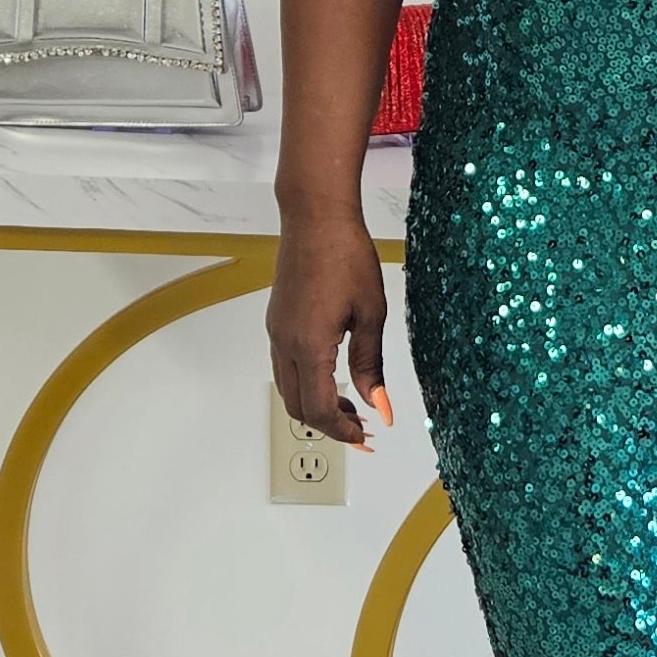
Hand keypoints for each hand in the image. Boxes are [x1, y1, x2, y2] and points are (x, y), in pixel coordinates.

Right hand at [267, 210, 392, 449]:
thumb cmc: (346, 256)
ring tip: (352, 406)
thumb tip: (380, 406)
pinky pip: (286, 367)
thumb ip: (371, 366)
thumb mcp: (371, 314)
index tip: (366, 438)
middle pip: (298, 407)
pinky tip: (333, 377)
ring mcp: (277, 332)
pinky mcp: (278, 322)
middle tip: (361, 430)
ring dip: (317, 405)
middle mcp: (285, 343)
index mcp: (309, 345)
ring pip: (289, 389)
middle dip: (329, 425)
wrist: (316, 218)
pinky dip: (307, 384)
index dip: (342, 431)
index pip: (319, 409)